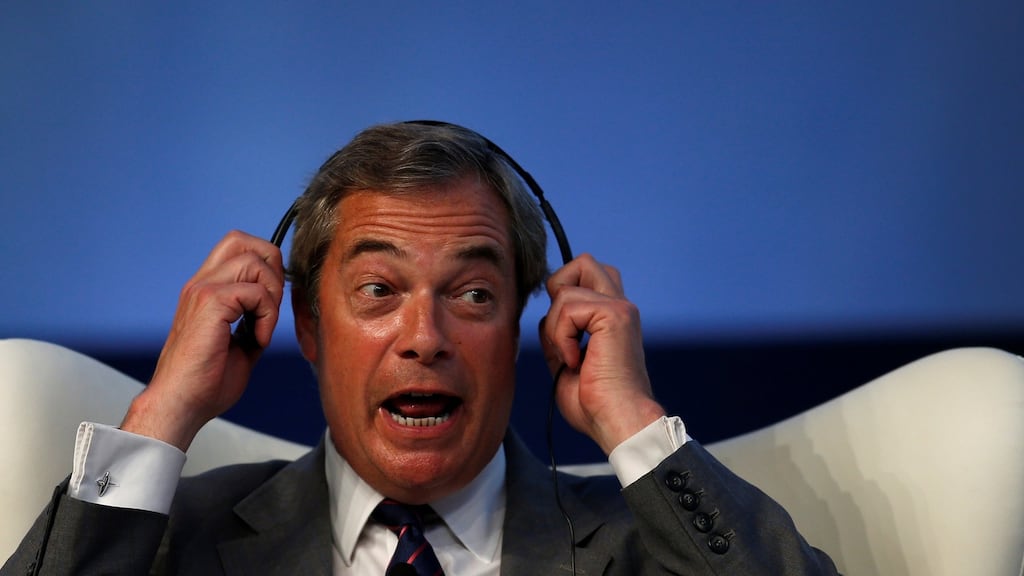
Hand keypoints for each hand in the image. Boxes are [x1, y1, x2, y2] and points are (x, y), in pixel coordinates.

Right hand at [121, 231, 284, 450]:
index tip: (271, 304)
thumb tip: (276, 306)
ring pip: (254, 261)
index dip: (265, 266)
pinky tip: (258, 341)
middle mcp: (201, 283)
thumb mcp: (240, 343)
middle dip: (272, 267)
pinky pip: (255, 291)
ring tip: (263, 328)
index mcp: (206, 290)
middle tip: (272, 307)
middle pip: (244, 241)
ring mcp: (202, 289)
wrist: (180, 405)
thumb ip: (254, 319)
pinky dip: (267, 315)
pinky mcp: (209, 302)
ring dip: (272, 295)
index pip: (238, 247)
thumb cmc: (206, 383)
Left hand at [539, 254, 665, 454]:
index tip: (561, 333)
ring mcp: (619, 308)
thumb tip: (544, 316)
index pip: (588, 276)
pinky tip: (577, 362)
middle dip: (558, 290)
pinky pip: (567, 308)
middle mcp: (619, 306)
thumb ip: (558, 334)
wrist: (618, 422)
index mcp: (611, 317)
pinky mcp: (615, 315)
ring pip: (564, 289)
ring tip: (571, 358)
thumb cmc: (594, 405)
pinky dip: (562, 338)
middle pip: (584, 262)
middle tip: (563, 330)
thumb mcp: (565, 362)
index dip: (565, 292)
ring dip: (555, 328)